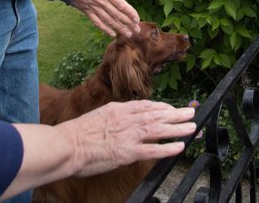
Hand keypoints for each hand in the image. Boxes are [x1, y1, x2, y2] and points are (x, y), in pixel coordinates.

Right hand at [3, 100, 195, 198]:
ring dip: (178, 128)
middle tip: (191, 113)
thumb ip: (113, 118)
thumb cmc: (77, 134)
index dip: (162, 108)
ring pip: (159, 128)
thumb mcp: (97, 117)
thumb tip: (122, 120)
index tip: (172, 109)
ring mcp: (128, 135)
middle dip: (176, 114)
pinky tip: (179, 146)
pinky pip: (153, 149)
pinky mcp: (128, 152)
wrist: (67, 145)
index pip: (145, 106)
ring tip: (192, 127)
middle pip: (157, 114)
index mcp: (118, 109)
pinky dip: (168, 147)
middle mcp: (126, 119)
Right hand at [71, 0, 139, 37]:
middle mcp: (101, 1)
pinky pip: (97, 22)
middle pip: (117, 15)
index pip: (121, 4)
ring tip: (128, 34)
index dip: (130, 12)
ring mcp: (93, 8)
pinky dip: (105, 29)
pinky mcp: (87, 12)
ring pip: (109, 21)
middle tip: (137, 30)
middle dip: (128, 24)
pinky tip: (112, 34)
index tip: (137, 18)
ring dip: (119, 28)